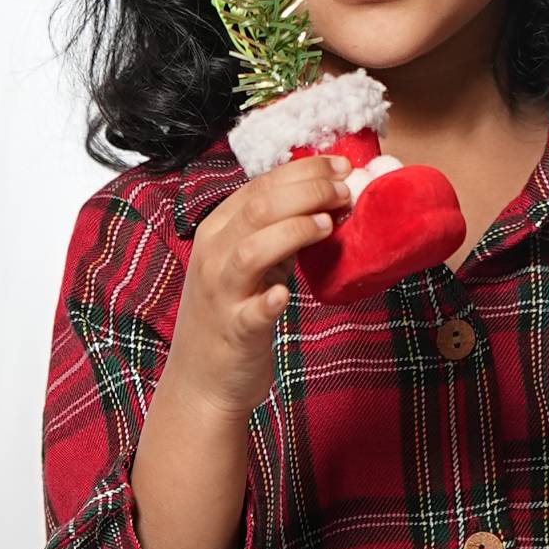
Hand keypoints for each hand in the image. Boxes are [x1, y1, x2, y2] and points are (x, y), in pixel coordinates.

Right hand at [158, 157, 343, 423]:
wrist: (202, 381)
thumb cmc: (232, 312)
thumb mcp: (249, 263)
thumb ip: (277, 232)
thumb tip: (325, 200)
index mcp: (219, 230)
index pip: (261, 185)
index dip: (305, 171)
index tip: (342, 167)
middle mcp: (214, 255)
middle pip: (259, 207)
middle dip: (308, 191)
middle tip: (346, 191)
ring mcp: (221, 294)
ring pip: (251, 250)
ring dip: (293, 231)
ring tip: (328, 225)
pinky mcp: (235, 331)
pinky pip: (249, 312)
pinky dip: (268, 300)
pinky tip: (285, 294)